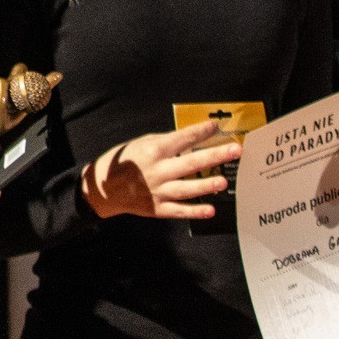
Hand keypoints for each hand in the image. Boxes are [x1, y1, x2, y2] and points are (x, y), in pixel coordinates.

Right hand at [82, 120, 237, 219]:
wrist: (103, 187)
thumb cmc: (124, 161)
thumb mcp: (140, 144)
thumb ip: (165, 143)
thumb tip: (190, 139)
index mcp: (153, 150)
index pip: (182, 139)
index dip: (200, 132)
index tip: (216, 126)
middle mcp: (158, 170)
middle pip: (191, 163)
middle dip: (215, 156)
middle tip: (235, 151)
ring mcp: (159, 190)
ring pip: (187, 188)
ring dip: (206, 185)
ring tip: (224, 182)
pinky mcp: (158, 208)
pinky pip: (179, 210)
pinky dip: (195, 211)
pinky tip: (211, 210)